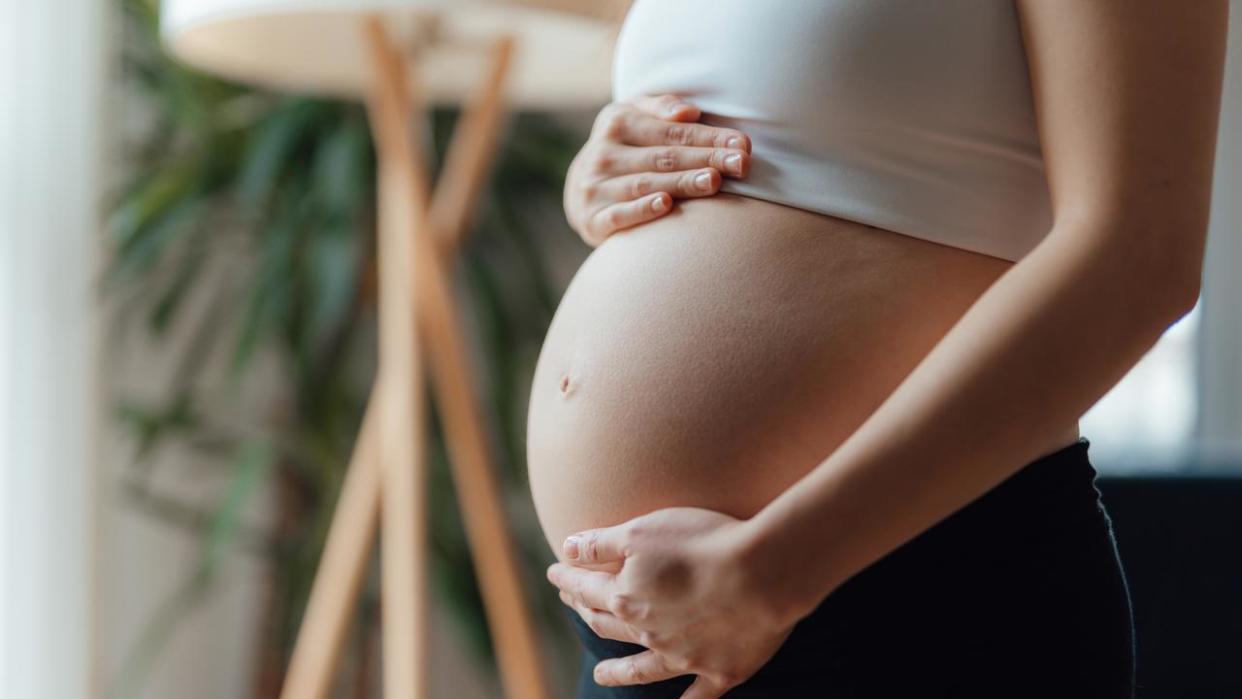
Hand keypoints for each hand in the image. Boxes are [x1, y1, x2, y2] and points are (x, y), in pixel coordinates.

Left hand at [546, 507, 800, 697]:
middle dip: (586, 612)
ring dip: (618, 673)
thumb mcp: (642, 530)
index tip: (555, 572)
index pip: (586, 588)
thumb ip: (601, 544)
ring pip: (642, 669)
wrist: (763, 573)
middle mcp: (649, 634)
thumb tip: (566, 549)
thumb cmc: (702, 541)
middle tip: (573, 605)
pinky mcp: (720, 671)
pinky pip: (698, 696)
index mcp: (626, 598)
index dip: (568, 578)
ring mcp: (684, 658)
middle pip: (608, 625)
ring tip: (600, 676)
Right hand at [564, 94, 751, 246]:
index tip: (743, 144)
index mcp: (617, 121)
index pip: (672, 130)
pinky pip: (619, 215)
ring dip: (681, 183)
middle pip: (663, 157)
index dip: (708, 137)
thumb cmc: (624, 147)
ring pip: (645, 184)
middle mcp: (603, 153)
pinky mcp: (592, 219)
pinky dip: (642, 210)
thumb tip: (689, 112)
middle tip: (741, 164)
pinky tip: (666, 204)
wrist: (581, 189)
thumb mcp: (634, 116)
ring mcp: (595, 187)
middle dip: (705, 159)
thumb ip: (661, 106)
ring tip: (713, 181)